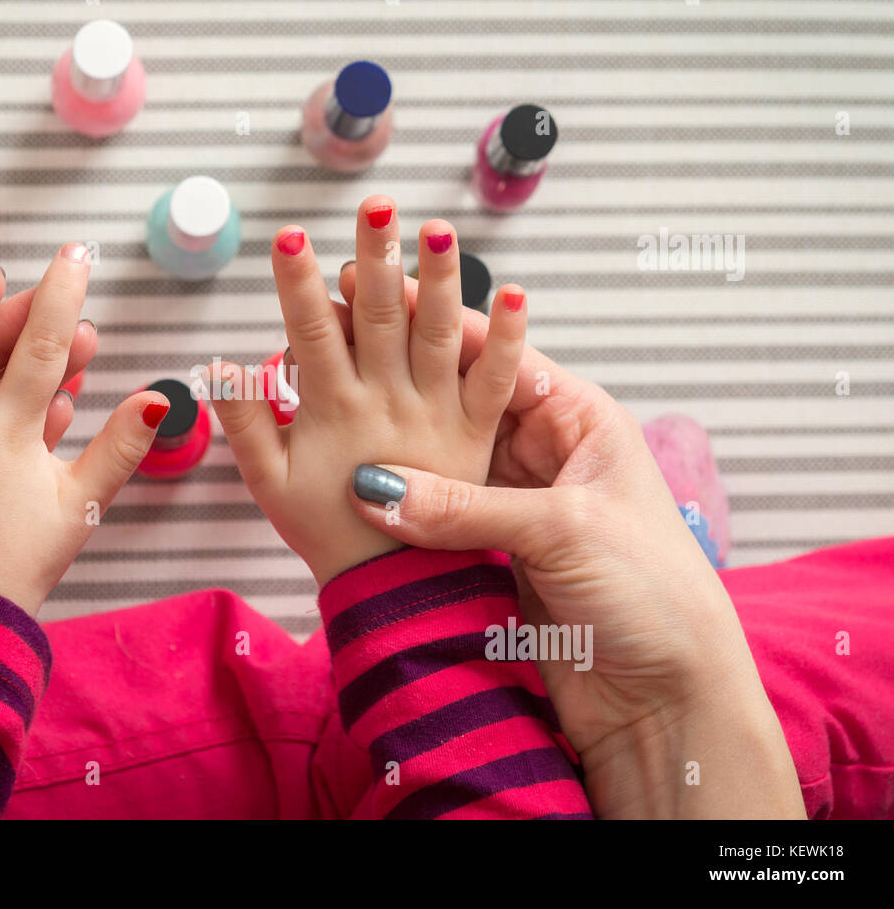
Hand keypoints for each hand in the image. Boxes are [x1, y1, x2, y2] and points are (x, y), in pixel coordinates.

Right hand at [207, 196, 526, 586]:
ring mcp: (444, 420)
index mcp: (341, 413)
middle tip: (376, 203)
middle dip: (377, 257)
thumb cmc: (336, 548)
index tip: (289, 238)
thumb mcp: (275, 493)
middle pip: (385, 318)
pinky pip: (498, 384)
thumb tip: (224, 370)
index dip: (302, 285)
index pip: (320, 333)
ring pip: (441, 337)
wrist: (410, 606)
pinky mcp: (484, 442)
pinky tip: (517, 294)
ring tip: (438, 230)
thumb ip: (252, 430)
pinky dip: (507, 339)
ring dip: (439, 281)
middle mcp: (394, 407)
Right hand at [340, 291, 804, 817]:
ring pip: (442, 460)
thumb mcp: (563, 532)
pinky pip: (434, 516)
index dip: (439, 327)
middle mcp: (543, 453)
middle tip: (340, 346)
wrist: (664, 700)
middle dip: (405, 380)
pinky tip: (355, 491)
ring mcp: (513, 503)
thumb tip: (374, 487)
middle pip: (461, 402)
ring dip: (398, 448)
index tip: (377, 299)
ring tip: (334, 415)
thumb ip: (466, 507)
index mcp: (580, 420)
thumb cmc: (652, 595)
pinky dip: (401, 507)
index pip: (499, 357)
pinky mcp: (490, 552)